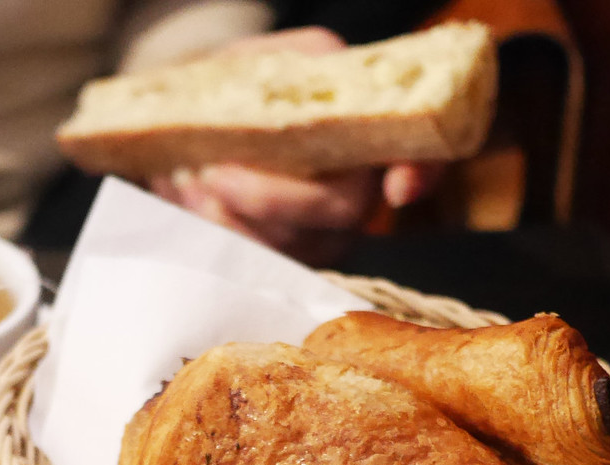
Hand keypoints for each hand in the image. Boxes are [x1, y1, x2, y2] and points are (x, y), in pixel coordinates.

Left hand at [148, 27, 443, 262]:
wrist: (203, 117)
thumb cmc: (248, 84)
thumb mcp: (273, 59)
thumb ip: (294, 67)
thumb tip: (300, 85)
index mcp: (371, 133)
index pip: (424, 157)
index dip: (422, 173)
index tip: (399, 188)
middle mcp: (359, 192)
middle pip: (339, 211)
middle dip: (270, 198)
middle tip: (211, 170)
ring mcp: (322, 235)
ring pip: (289, 245)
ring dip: (227, 215)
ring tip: (186, 176)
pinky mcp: (282, 260)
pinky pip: (254, 261)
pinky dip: (211, 229)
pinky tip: (185, 195)